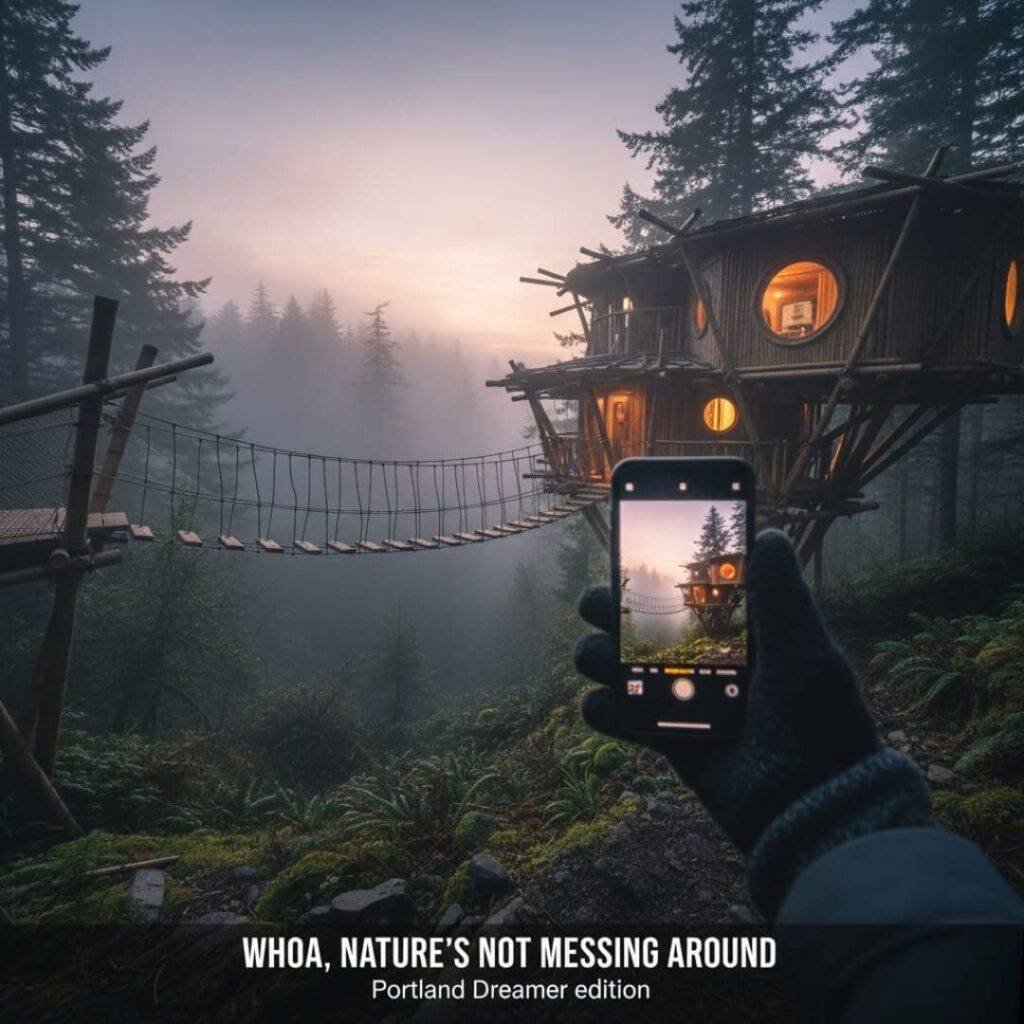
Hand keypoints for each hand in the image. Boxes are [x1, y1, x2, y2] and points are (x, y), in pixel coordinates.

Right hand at [574, 529, 929, 915]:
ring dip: (597, 655)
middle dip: (611, 609)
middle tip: (602, 605)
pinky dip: (601, 709)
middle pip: (641, 622)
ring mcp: (682, 698)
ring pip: (619, 664)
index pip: (690, 588)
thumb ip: (783, 597)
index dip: (656, 568)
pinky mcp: (667, 737)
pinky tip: (602, 704)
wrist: (809, 811)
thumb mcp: (807, 654)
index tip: (630, 546)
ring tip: (600, 661)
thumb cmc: (817, 726)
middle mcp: (704, 658)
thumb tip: (767, 533)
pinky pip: (619, 716)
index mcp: (738, 633)